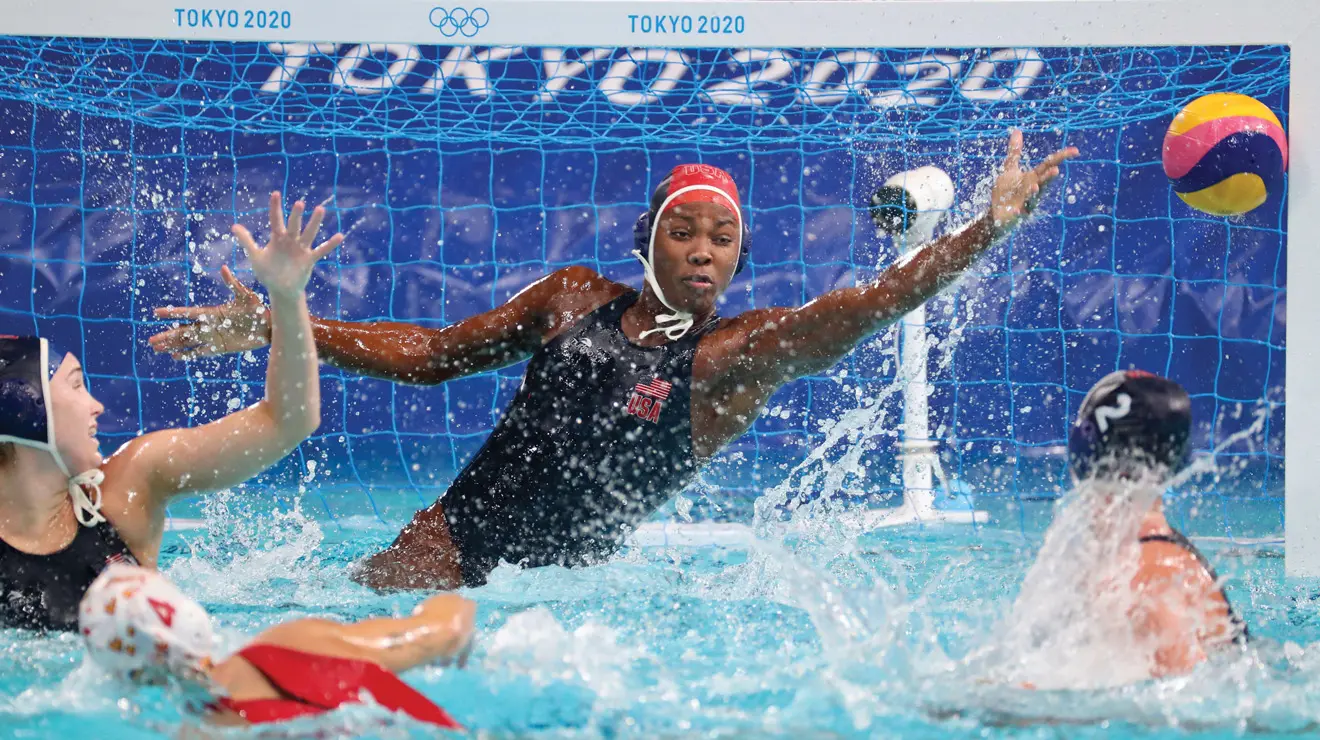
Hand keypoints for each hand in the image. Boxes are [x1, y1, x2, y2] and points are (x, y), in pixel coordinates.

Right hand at [150, 266, 270, 359]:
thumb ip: (233, 284)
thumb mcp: (246, 296)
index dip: (172, 314)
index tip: (156, 313)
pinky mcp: (220, 348)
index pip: (187, 313)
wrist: (269, 327)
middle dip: (167, 335)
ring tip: (156, 347)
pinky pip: (200, 352)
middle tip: (151, 340)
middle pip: (183, 331)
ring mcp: (213, 337)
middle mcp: (209, 325)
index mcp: (212, 312)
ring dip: (173, 345)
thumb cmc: (258, 310)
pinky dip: (188, 354)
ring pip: (188, 342)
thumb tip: (223, 268)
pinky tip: (175, 357)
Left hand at [237, 191, 342, 300]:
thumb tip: (234, 226)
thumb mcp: (255, 256)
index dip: (275, 207)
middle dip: (296, 215)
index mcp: (277, 238)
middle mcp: (290, 240)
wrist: (280, 289)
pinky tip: (339, 236)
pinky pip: (321, 250)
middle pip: (294, 224)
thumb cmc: (267, 272)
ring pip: (309, 233)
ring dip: (314, 222)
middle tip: (299, 203)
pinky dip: (330, 244)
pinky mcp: (309, 259)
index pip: (275, 220)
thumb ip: (247, 241)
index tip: (275, 193)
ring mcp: (301, 249)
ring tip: (320, 209)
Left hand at [989, 130, 1078, 237]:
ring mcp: (1025, 204)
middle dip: (1049, 177)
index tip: (1075, 150)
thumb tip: (1017, 131)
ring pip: (1033, 199)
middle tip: (1056, 170)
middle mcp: (1033, 191)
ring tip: (1035, 186)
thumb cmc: (1007, 192)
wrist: (997, 214)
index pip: (1048, 166)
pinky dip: (1018, 213)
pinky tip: (1017, 210)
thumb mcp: (1009, 170)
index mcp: (1033, 178)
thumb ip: (1015, 152)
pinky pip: (1018, 215)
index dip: (1061, 157)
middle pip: (1044, 183)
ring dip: (1034, 193)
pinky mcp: (1016, 216)